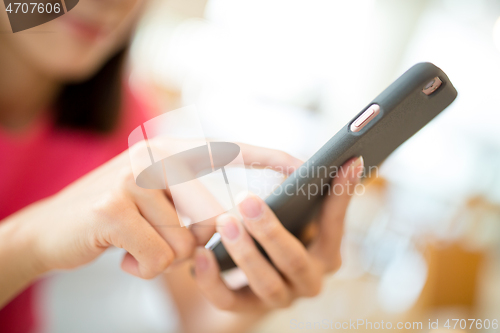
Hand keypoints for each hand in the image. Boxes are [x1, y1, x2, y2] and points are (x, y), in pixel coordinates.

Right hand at [3, 139, 301, 280]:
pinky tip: (120, 254)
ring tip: (134, 241)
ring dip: (164, 255)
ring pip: (185, 242)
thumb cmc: (116, 218)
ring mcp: (132, 178)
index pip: (234, 151)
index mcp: (172, 149)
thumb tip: (228, 220)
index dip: (273, 159)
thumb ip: (194, 200)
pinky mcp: (112, 208)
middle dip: (191, 241)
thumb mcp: (158, 199)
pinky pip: (158, 258)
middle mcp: (155, 154)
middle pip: (212, 216)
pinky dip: (143, 268)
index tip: (308, 167)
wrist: (51, 229)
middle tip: (156, 236)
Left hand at [192, 157, 363, 310]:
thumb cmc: (276, 231)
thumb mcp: (291, 212)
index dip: (340, 194)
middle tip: (246, 200)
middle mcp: (309, 279)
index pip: (335, 224)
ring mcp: (280, 297)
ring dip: (244, 252)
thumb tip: (308, 162)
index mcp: (326, 253)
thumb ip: (299, 192)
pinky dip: (212, 279)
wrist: (250, 276)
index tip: (347, 160)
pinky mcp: (247, 308)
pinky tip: (201, 254)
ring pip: (265, 283)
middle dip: (269, 230)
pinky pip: (228, 300)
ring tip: (223, 222)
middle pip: (294, 261)